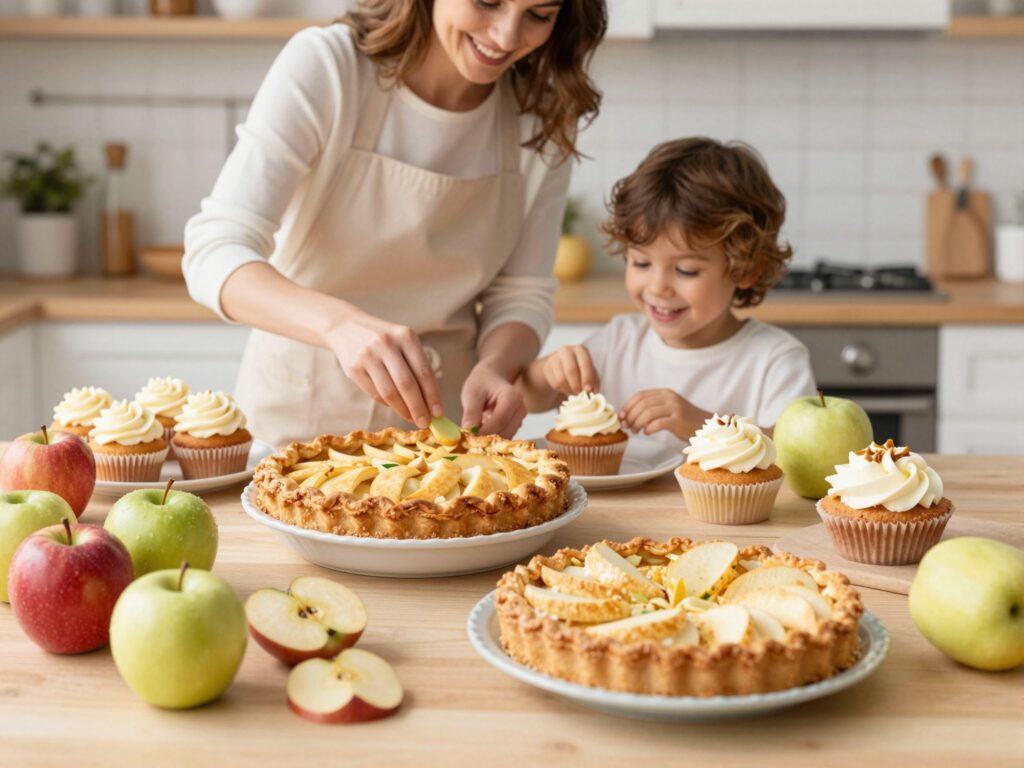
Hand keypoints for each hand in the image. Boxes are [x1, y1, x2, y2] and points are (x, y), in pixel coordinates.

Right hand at [325, 311, 442, 427]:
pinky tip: (395, 407)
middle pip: (406, 384)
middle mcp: (387, 344)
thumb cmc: (385, 340)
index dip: (432, 395)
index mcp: (405, 336)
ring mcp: (368, 356)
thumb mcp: (403, 342)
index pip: (423, 371)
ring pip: (389, 392)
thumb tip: (432, 402)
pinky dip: (387, 404)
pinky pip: (374, 393)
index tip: (439, 412)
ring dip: (403, 410)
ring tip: (412, 419)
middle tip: (426, 423)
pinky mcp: (354, 368)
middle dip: (418, 407)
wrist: (347, 327)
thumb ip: (417, 366)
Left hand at [461, 362, 526, 437]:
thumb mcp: (472, 393)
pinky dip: (492, 439)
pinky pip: (504, 437)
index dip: (483, 433)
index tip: (467, 439)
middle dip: (486, 440)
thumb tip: (468, 432)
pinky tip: (480, 435)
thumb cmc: (481, 382)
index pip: (499, 421)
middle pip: (505, 432)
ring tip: (473, 437)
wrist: (492, 377)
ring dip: (489, 441)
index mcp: (512, 397)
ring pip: (505, 438)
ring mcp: (520, 418)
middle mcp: (521, 409)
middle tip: (468, 441)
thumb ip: (471, 412)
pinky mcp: (516, 425)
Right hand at [542, 345, 599, 395]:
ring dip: (569, 389)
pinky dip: (562, 389)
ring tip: (573, 390)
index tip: (588, 389)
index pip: (584, 364)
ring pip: (561, 380)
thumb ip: (594, 382)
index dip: (587, 378)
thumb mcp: (591, 372)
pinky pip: (555, 384)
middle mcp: (566, 351)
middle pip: (570, 371)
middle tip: (579, 392)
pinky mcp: (547, 367)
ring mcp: (554, 358)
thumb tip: (593, 391)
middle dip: (576, 385)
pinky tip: (566, 387)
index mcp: (580, 350)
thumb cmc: (580, 369)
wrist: (561, 365)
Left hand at [619, 389, 694, 440]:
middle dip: (630, 416)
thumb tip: (628, 416)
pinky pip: (658, 423)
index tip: (621, 416)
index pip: (640, 395)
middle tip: (626, 426)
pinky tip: (647, 433)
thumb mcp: (668, 408)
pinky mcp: (679, 421)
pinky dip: (649, 429)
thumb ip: (652, 408)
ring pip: (648, 413)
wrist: (706, 426)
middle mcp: (670, 398)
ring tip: (635, 431)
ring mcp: (675, 408)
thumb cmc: (684, 420)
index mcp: (665, 393)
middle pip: (642, 404)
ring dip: (637, 423)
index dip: (627, 405)